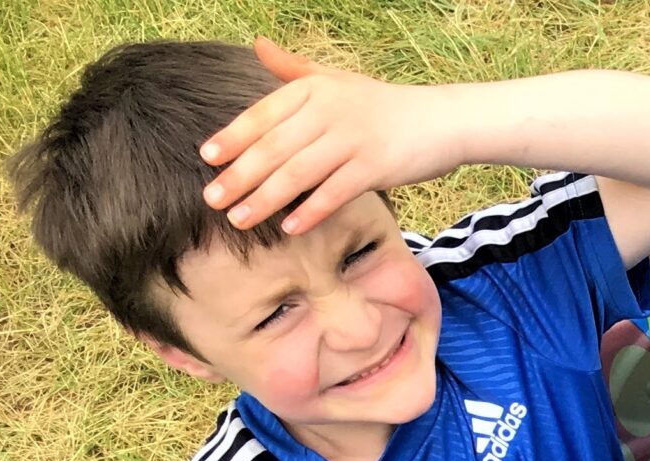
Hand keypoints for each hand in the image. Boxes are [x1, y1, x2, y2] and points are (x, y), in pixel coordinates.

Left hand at [200, 39, 466, 234]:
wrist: (442, 120)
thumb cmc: (384, 105)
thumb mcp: (337, 80)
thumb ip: (294, 69)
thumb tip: (258, 45)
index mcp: (314, 89)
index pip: (263, 114)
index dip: (233, 137)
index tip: (208, 159)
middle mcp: (329, 110)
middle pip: (273, 147)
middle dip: (239, 176)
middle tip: (212, 199)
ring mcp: (352, 139)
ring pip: (298, 172)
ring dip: (265, 199)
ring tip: (239, 220)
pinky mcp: (375, 167)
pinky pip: (334, 192)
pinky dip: (310, 210)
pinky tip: (289, 227)